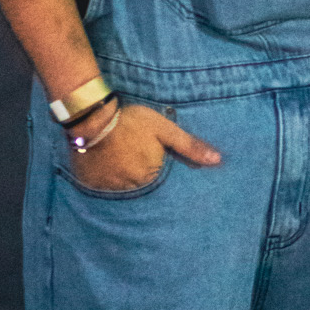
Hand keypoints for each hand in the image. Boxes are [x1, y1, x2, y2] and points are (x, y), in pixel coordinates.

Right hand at [68, 102, 220, 191]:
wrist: (92, 120)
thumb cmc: (132, 122)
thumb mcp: (165, 129)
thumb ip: (190, 146)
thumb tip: (217, 160)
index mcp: (152, 175)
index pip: (161, 180)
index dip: (156, 166)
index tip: (147, 156)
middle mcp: (133, 186)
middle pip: (143, 184)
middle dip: (140, 172)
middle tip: (131, 154)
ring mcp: (112, 188)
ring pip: (124, 187)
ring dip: (123, 177)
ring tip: (119, 158)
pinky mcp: (94, 186)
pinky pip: (104, 189)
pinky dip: (106, 179)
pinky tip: (105, 164)